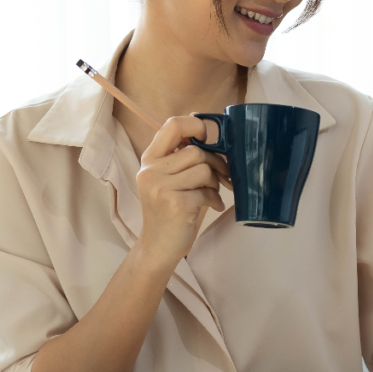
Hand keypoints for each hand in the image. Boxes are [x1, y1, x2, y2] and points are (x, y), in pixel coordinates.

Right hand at [136, 115, 231, 262]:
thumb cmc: (170, 209)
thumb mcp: (170, 178)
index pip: (173, 124)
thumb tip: (209, 128)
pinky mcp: (175, 204)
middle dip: (216, 163)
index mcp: (150, 159)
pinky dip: (215, 199)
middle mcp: (151, 170)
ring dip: (215, 182)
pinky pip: (207, 191)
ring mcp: (161, 187)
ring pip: (204, 169)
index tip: (210, 139)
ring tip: (212, 193)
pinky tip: (212, 206)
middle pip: (196, 150)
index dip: (198, 125)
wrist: (158, 247)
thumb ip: (183, 155)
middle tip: (222, 176)